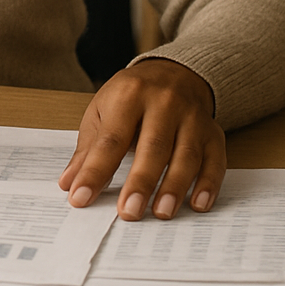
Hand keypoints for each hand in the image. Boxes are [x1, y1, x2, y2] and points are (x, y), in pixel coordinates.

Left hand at [58, 58, 225, 219]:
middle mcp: (164, 102)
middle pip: (153, 146)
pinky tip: (198, 204)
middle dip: (141, 182)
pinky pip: (215, 160)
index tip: (80, 197)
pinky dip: (208, 184)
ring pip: (185, 155)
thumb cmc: (130, 97)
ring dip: (174, 186)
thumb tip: (69, 184)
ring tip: (160, 213)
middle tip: (128, 212)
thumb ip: (88, 149)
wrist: (171, 73)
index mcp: (129, 94)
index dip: (95, 171)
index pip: (110, 139)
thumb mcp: (102, 111)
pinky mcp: (213, 132)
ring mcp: (192, 117)